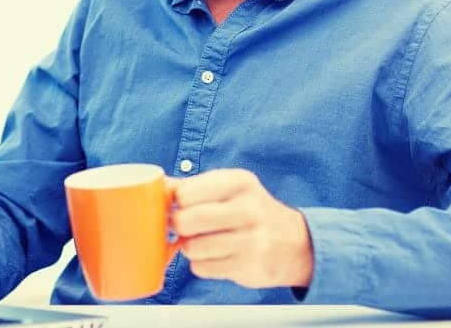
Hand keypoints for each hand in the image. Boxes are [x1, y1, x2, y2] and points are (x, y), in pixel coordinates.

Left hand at [169, 168, 313, 288]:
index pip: (185, 193)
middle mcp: (248, 209)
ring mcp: (251, 240)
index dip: (175, 202)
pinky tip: (216, 255)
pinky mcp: (248, 267)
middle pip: (185, 221)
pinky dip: (201, 264)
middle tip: (184, 225)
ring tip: (203, 240)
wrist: (294, 244)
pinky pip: (201, 268)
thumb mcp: (228, 188)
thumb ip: (192, 186)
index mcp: (240, 182)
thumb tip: (155, 185)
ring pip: (191, 248)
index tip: (180, 205)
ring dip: (189, 247)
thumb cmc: (250, 211)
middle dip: (178, 225)